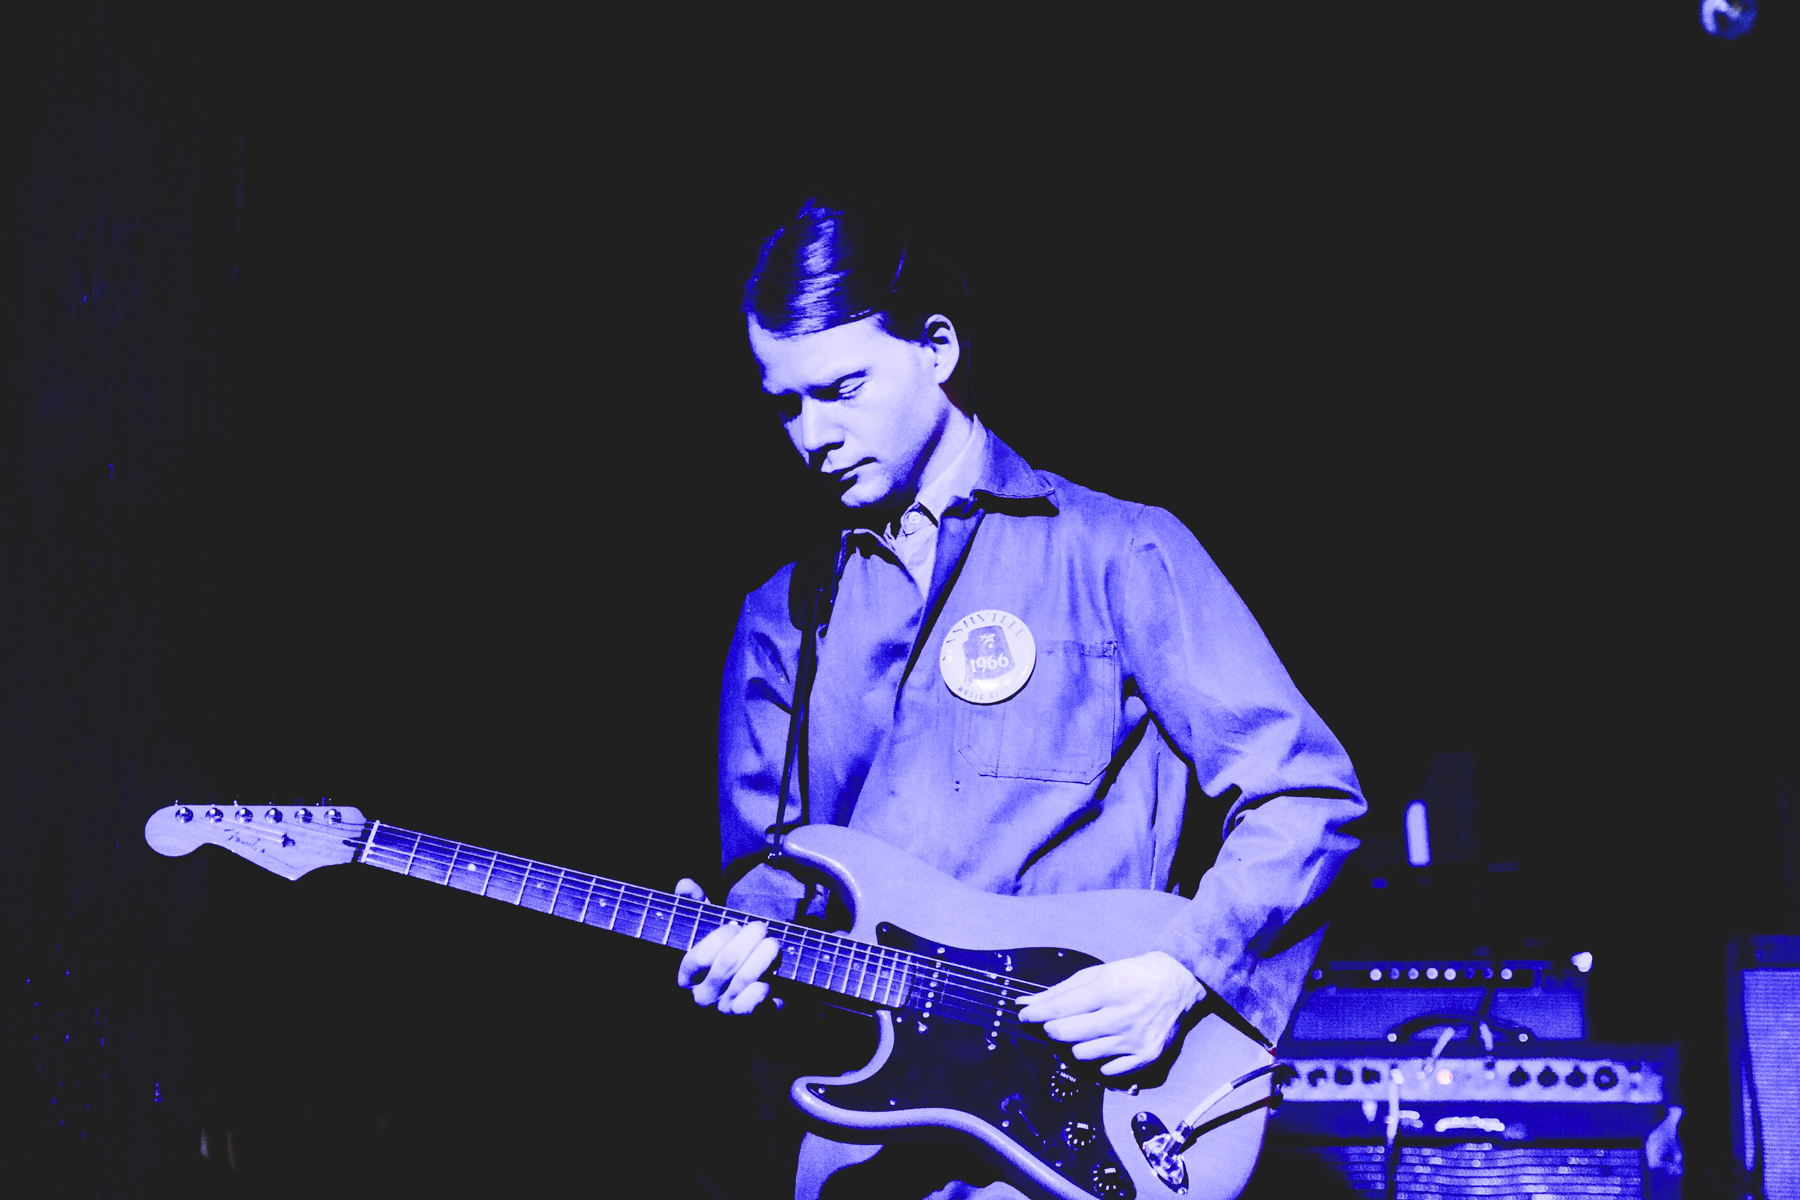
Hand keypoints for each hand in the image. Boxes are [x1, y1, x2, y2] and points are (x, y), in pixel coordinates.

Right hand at [673, 878, 781, 1014]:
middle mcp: (701, 998)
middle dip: (748, 939)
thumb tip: (685, 884)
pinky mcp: (747, 1020)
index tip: (735, 924)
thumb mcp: (710, 931)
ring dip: (763, 956)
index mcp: (687, 978)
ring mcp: (723, 1011)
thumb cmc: (726, 956)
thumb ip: (696, 907)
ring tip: (773, 943)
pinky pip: (754, 1005)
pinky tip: (772, 976)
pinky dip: (764, 988)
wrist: (749, 997)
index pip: (698, 957)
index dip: (719, 937)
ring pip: (744, 980)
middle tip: (762, 927)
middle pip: (726, 964)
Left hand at [1015, 951, 1204, 1075]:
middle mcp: (1122, 1016)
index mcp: (1109, 988)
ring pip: (1082, 1056)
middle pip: (1066, 1036)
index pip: (1059, 1009)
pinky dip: (1099, 1061)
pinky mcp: (1146, 1058)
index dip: (1035, 1015)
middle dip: (1052, 1031)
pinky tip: (1104, 1045)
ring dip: (1075, 1046)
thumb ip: (1061, 990)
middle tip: (1054, 1025)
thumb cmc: (1135, 975)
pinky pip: (1107, 1072)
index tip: (1025, 1016)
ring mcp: (1135, 1040)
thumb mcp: (1098, 973)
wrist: (1179, 983)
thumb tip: (1028, 1004)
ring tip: (1084, 1032)